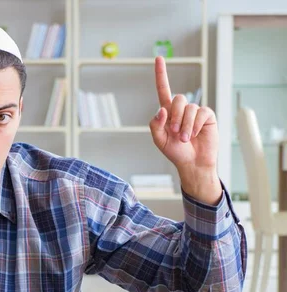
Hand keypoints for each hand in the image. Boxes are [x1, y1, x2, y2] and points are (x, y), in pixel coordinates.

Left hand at [149, 56, 217, 172]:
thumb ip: (155, 125)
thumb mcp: (159, 140)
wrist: (192, 162)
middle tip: (176, 132)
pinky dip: (195, 126)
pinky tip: (196, 134)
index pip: (163, 90)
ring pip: (189, 108)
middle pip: (177, 99)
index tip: (158, 58)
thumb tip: (161, 110)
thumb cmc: (176, 152)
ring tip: (185, 139)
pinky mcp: (207, 116)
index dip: (161, 75)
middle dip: (175, 117)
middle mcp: (182, 109)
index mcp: (168, 113)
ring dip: (185, 125)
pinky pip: (201, 113)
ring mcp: (195, 111)